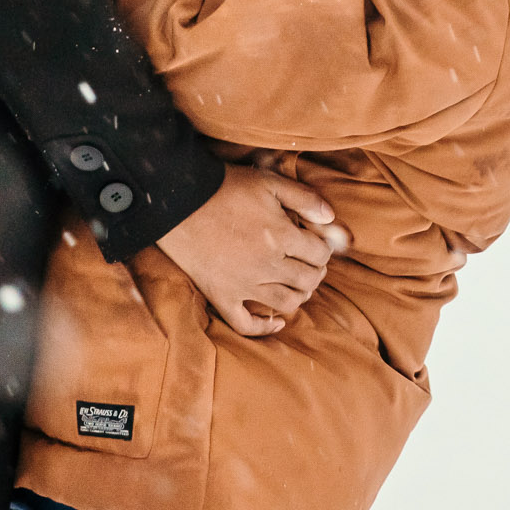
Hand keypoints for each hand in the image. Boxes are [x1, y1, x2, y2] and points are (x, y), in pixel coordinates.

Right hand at [156, 165, 347, 336]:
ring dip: (299, 296)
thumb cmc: (225, 187)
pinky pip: (246, 324)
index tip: (318, 244)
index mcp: (281, 236)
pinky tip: (275, 321)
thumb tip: (331, 218)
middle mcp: (267, 265)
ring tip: (297, 284)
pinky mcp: (221, 295)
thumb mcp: (269, 182)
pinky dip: (264, 328)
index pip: (320, 254)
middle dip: (316, 272)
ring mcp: (243, 284)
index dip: (325, 250)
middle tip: (311, 264)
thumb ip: (304, 198)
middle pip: (308, 280)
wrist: (178, 202)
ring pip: (285, 303)